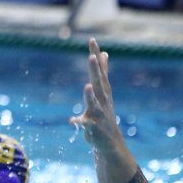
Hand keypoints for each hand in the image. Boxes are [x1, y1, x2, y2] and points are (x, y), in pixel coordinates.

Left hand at [70, 38, 123, 155]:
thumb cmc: (103, 114)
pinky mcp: (93, 127)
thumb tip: (103, 53)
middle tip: (93, 56)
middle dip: (96, 70)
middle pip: (99, 83)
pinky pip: (86, 124)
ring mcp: (99, 114)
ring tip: (87, 86)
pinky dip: (80, 122)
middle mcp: (102, 100)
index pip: (100, 70)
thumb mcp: (104, 92)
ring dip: (90, 95)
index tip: (92, 40)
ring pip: (94, 103)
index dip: (96, 56)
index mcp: (103, 91)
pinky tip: (73, 120)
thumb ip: (103, 73)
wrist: (110, 142)